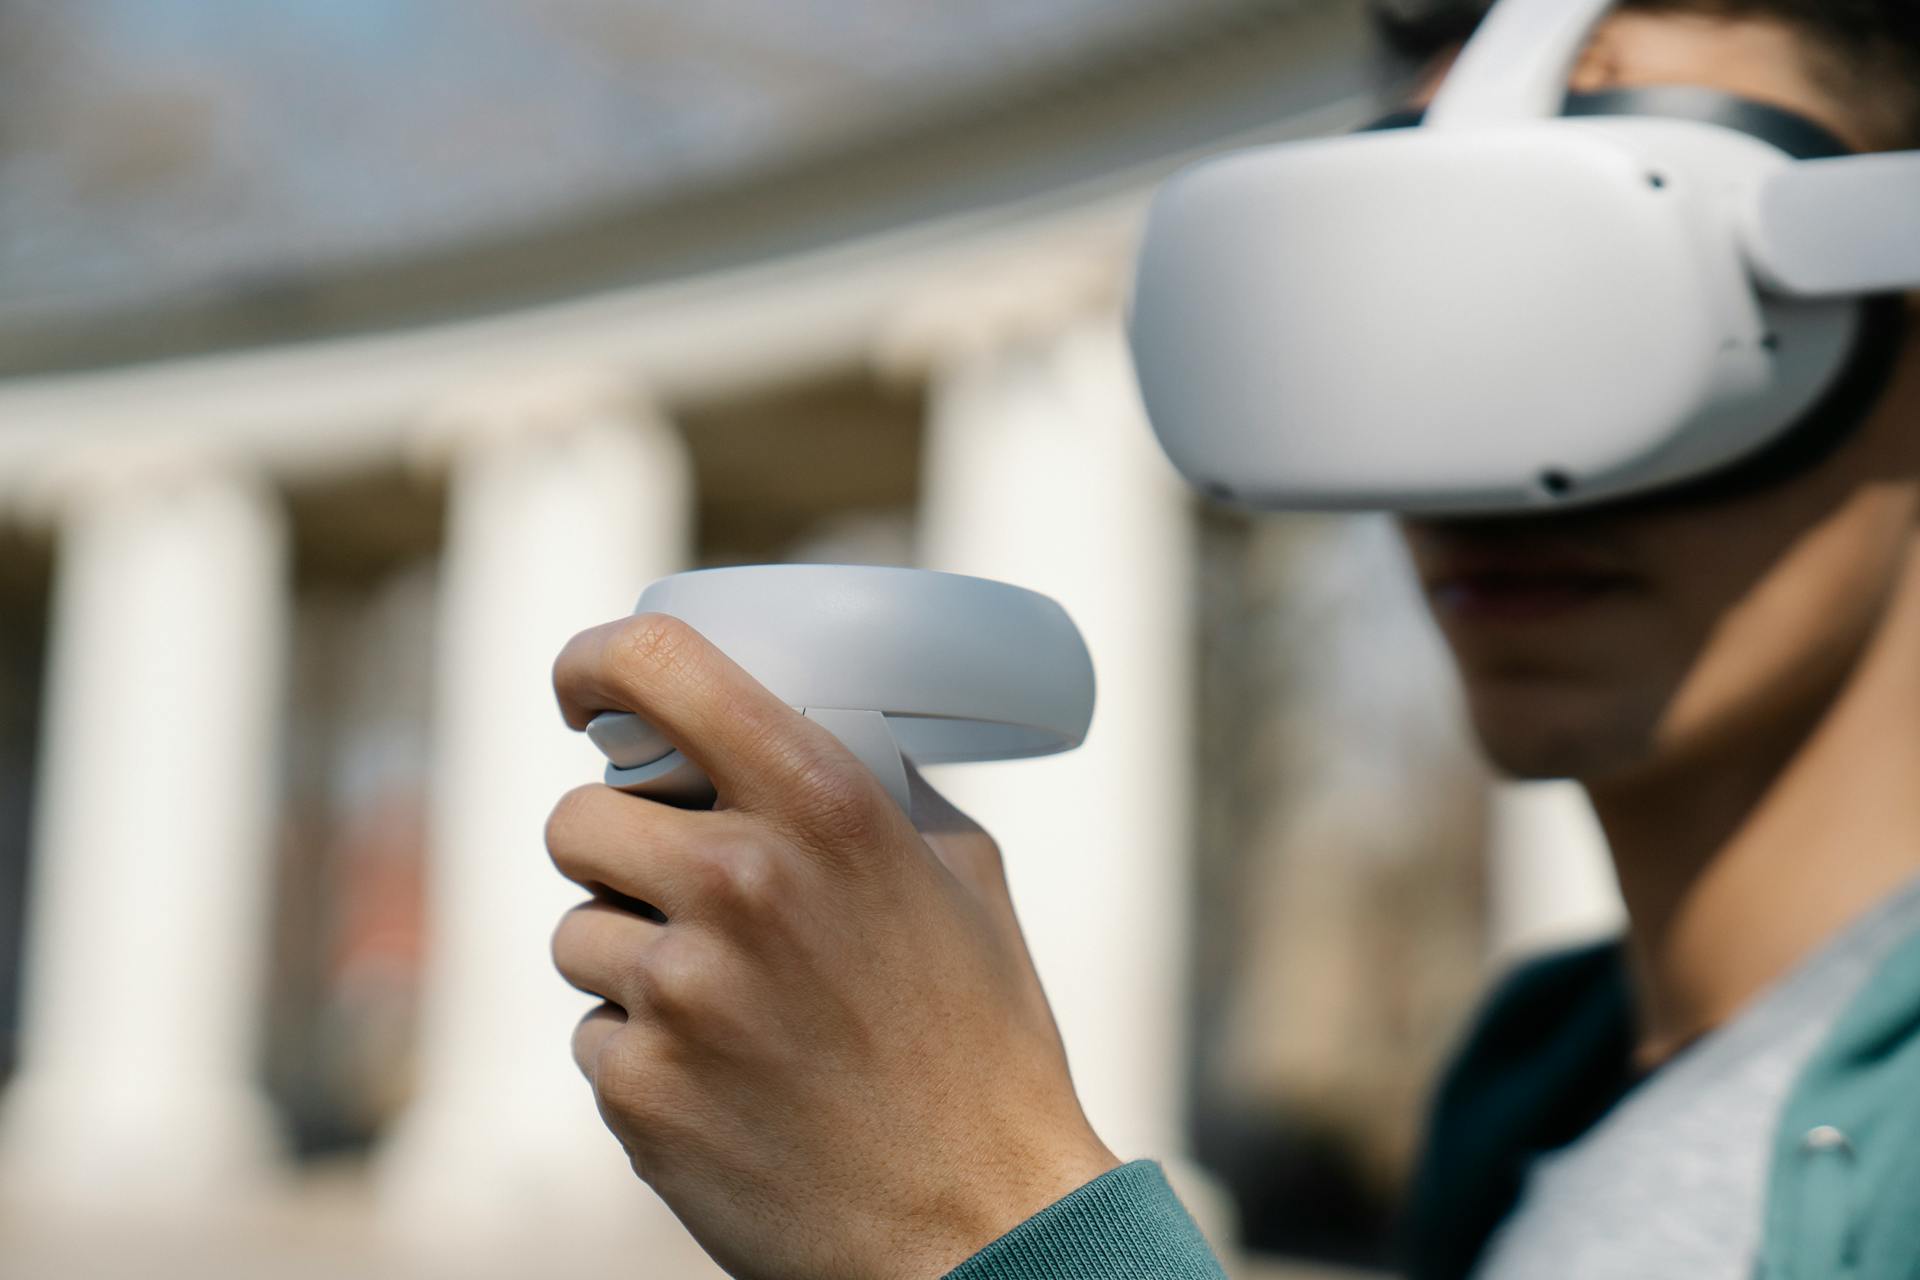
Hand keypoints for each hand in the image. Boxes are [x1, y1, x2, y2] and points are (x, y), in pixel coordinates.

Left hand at [547, 613, 1119, 1278]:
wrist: (980, 1224)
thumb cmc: (984, 1048)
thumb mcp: (966, 879)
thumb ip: (881, 796)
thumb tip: (820, 741)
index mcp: (822, 803)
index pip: (656, 665)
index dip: (591, 661)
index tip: (580, 689)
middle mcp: (739, 880)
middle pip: (578, 819)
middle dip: (616, 851)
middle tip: (677, 892)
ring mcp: (678, 992)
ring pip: (575, 933)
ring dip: (628, 957)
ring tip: (727, 1005)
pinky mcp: (639, 1089)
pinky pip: (592, 1035)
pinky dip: (641, 1051)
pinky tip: (724, 1078)